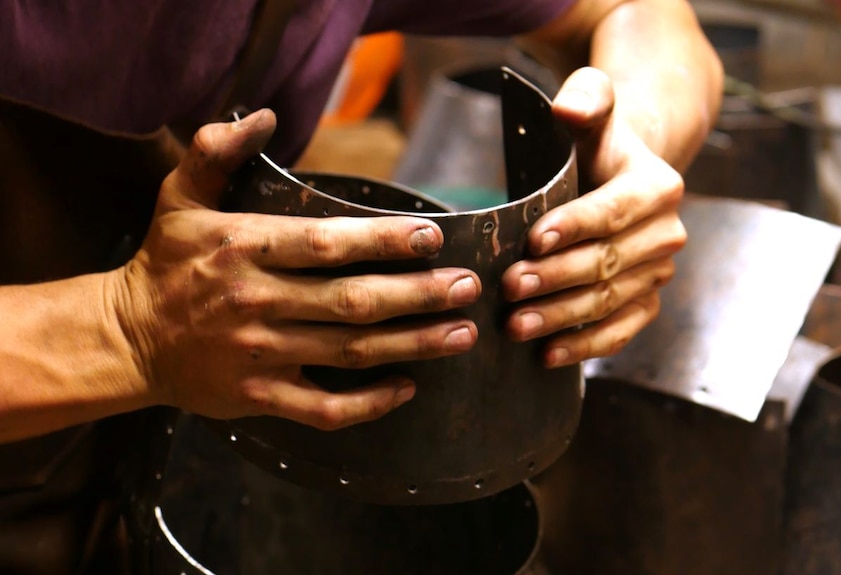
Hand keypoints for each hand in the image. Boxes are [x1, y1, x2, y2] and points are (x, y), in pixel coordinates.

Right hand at [110, 110, 479, 428]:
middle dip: (418, 295)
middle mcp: (257, 301)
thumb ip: (214, 151)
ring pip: (350, 352)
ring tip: (461, 333)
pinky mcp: (259, 397)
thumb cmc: (162, 263)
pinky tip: (407, 388)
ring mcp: (260, 354)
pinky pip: (323, 409)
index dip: (383, 241)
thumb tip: (263, 116)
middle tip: (467, 287)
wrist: (125, 338)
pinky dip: (368, 404)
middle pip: (353, 301)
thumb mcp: (178, 197)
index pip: (326, 243)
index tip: (432, 237)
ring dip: (412, 344)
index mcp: (244, 248)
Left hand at [502, 67, 685, 366]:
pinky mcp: (644, 302)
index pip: (614, 210)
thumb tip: (568, 109)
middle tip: (509, 288)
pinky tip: (546, 356)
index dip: (576, 227)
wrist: (619, 175)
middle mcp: (667, 234)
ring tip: (516, 326)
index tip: (533, 240)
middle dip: (556, 279)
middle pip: (608, 263)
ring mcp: (657, 273)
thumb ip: (587, 98)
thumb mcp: (593, 106)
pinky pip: (620, 331)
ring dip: (562, 318)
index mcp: (658, 187)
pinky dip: (585, 345)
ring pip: (608, 301)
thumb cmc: (595, 143)